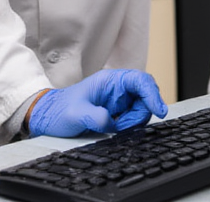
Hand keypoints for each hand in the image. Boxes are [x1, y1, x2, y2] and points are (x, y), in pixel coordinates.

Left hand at [27, 69, 167, 136]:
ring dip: (133, 121)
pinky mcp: (118, 112)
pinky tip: (114, 129)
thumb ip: (94, 116)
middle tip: (122, 125)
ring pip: (142, 109)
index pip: (140, 80)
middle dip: (141, 113)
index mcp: (109, 80)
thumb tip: (111, 121)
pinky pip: (134, 118)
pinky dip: (129, 126)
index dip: (153, 94)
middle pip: (146, 96)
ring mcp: (119, 100)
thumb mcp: (75, 114)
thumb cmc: (59, 111)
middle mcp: (117, 88)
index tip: (159, 110)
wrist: (49, 118)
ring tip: (113, 127)